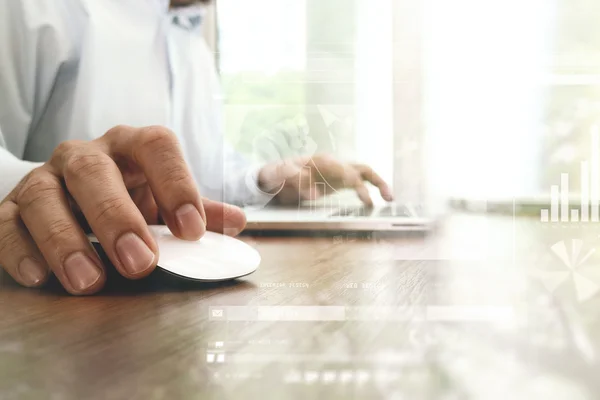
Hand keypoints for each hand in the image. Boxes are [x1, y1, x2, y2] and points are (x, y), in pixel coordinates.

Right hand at [0, 125, 245, 294]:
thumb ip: (198, 212)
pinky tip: (40, 276)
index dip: (177, 183)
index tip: (193, 231)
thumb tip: (237, 223)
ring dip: (65, 240)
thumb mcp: (163, 201)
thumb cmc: (129, 198)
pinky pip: (4, 224)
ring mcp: (43, 180)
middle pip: (93, 171)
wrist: (69, 196)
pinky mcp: (8, 210)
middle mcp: (85, 157)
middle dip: (116, 216)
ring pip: (43, 197)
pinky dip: (19, 250)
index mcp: (131, 148)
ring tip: (89, 280)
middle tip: (139, 261)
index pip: (156, 146)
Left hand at [259, 154, 393, 205]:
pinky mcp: (338, 182)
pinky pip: (358, 184)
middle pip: (361, 169)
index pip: (343, 168)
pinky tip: (374, 203)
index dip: (350, 179)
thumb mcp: (279, 174)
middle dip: (376, 181)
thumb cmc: (277, 174)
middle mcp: (334, 164)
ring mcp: (337, 172)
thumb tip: (313, 192)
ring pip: (364, 174)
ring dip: (378, 184)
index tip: (359, 193)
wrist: (274, 176)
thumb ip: (295, 178)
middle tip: (386, 197)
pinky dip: (368, 191)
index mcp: (321, 161)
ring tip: (390, 199)